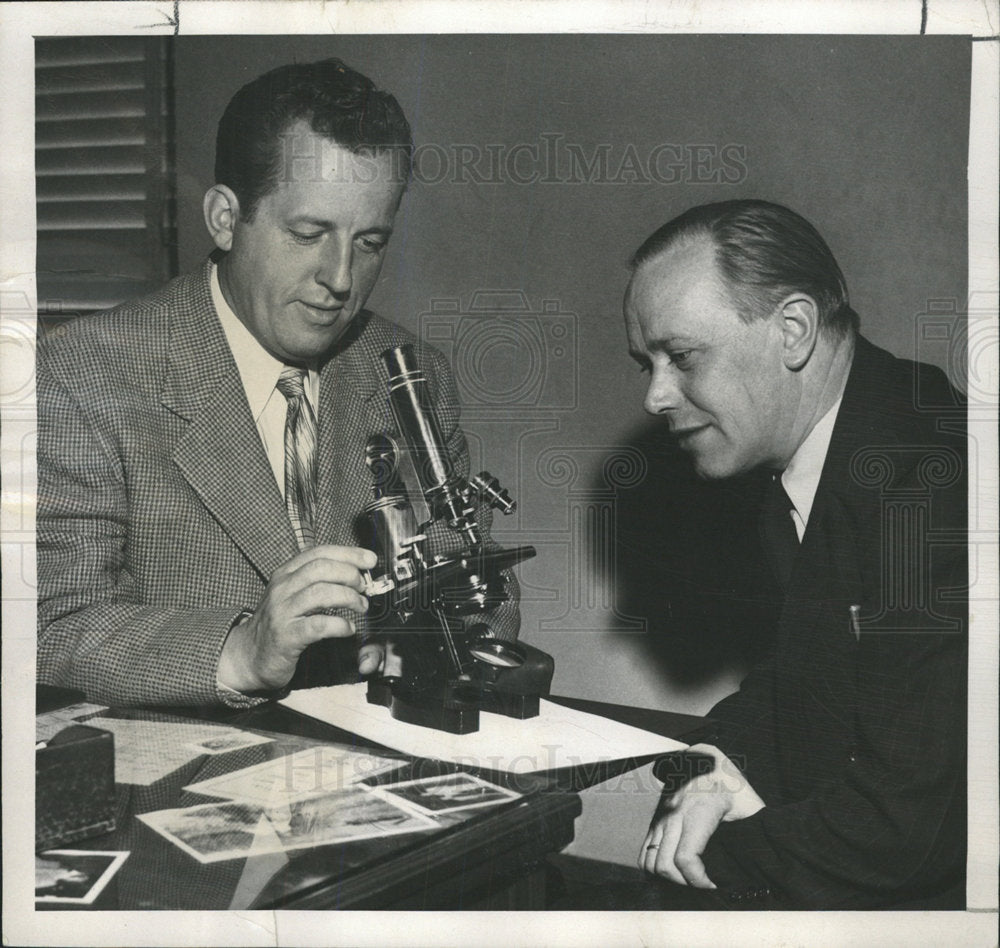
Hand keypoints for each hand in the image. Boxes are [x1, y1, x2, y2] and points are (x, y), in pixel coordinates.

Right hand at [217, 545, 377, 692]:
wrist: (248, 655)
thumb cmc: (280, 623)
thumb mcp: (294, 595)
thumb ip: (319, 582)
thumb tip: (356, 573)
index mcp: (286, 574)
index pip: (319, 553)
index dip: (349, 554)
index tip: (370, 560)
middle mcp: (282, 588)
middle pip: (321, 568)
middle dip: (350, 574)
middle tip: (364, 587)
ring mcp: (282, 612)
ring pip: (321, 593)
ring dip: (349, 597)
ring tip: (361, 606)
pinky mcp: (286, 636)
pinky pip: (318, 626)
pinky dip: (339, 625)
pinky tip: (348, 629)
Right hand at [639, 743, 764, 888]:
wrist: (706, 759)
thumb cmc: (731, 782)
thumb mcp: (749, 804)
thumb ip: (753, 829)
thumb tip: (759, 858)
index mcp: (700, 810)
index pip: (686, 858)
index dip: (699, 881)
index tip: (714, 884)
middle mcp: (675, 813)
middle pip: (664, 865)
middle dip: (684, 883)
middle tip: (703, 883)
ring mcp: (662, 815)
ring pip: (650, 861)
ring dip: (668, 876)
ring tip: (689, 877)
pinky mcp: (655, 818)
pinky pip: (644, 851)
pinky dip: (655, 866)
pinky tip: (674, 867)